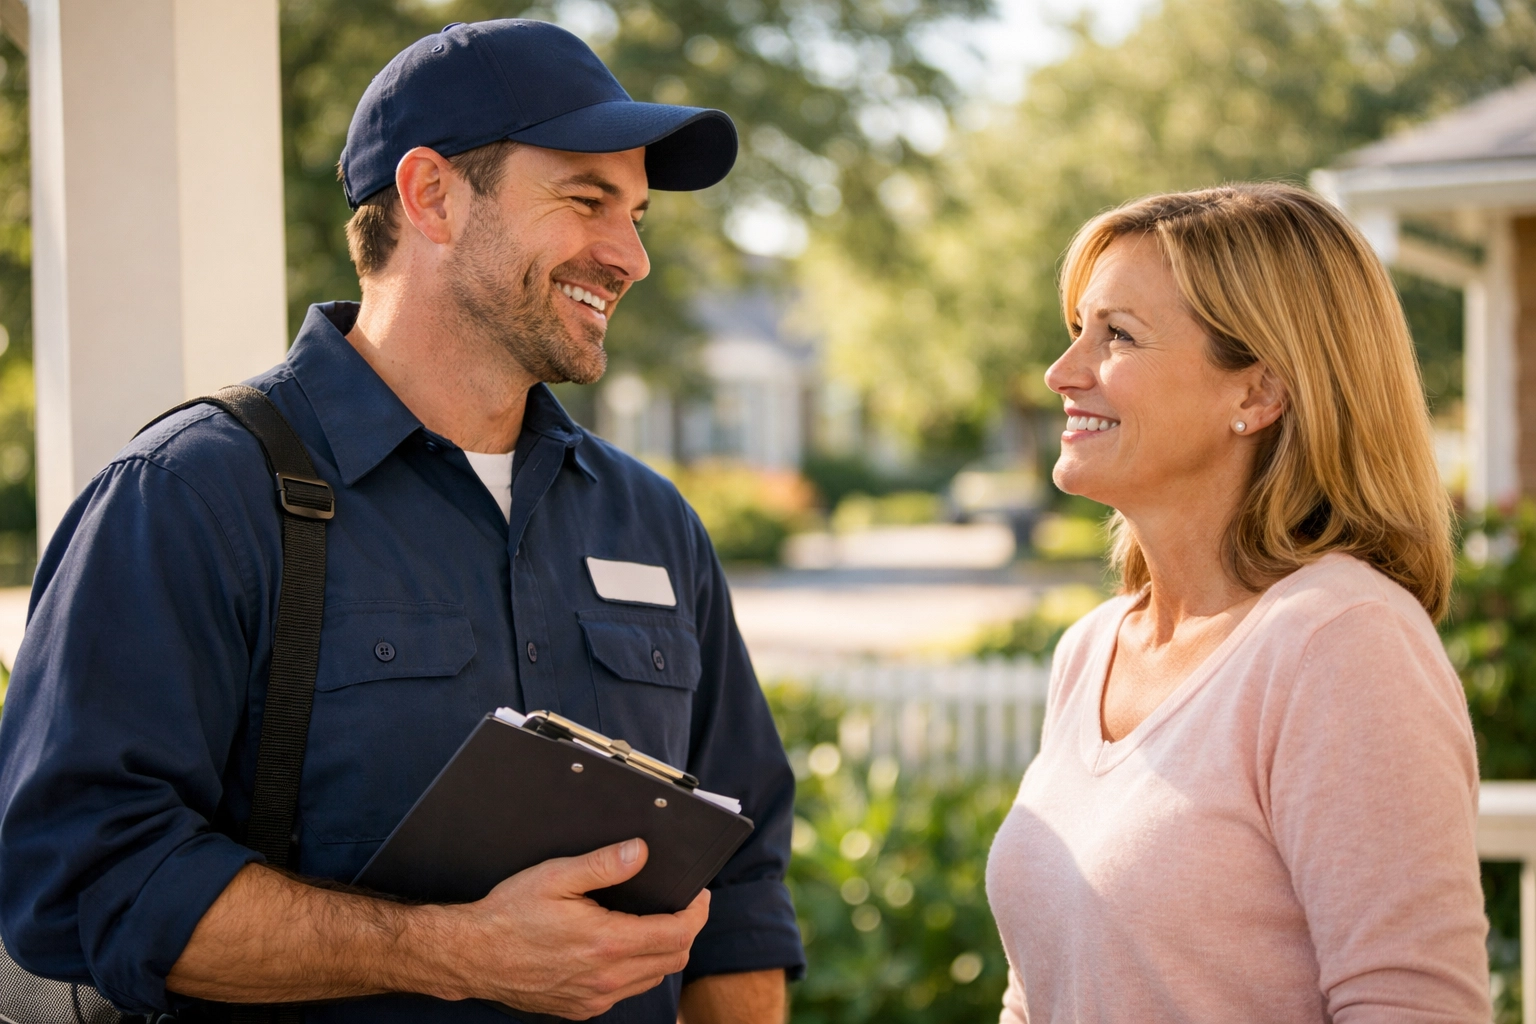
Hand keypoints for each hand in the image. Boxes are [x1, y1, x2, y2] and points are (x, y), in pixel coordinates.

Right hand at [418, 838, 709, 1018]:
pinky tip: (622, 947)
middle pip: (674, 958)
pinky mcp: (582, 1009)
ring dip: (663, 951)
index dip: (697, 912)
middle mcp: (606, 979)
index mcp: (606, 943)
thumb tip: (641, 852)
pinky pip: (627, 991)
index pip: (678, 933)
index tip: (698, 894)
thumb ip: (603, 864)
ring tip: (653, 921)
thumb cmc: (509, 913)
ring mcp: (594, 998)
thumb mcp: (555, 876)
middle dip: (685, 929)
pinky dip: (638, 969)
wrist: (472, 956)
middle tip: (681, 903)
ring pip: (653, 977)